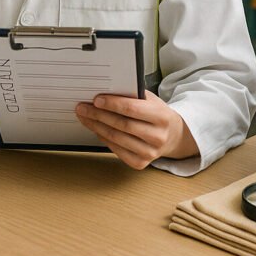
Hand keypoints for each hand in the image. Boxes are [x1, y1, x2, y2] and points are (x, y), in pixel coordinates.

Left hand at [75, 91, 198, 168]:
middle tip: (83, 108)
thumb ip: (133, 96)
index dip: (112, 104)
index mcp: (162, 117)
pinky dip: (104, 138)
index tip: (96, 99)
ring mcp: (150, 152)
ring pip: (116, 138)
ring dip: (96, 127)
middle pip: (121, 124)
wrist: (172, 136)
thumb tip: (105, 92)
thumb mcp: (151, 100)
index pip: (132, 109)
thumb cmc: (157, 114)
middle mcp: (157, 136)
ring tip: (85, 117)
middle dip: (99, 115)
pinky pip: (116, 150)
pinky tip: (97, 130)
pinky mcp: (141, 163)